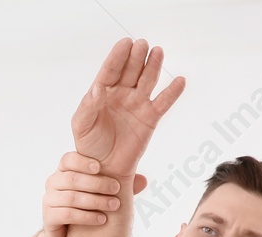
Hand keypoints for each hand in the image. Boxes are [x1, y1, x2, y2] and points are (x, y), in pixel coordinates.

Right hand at [40, 152, 150, 236]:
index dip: (83, 162)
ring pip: (72, 198)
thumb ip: (121, 185)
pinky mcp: (48, 217)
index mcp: (64, 171)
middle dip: (98, 184)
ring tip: (114, 206)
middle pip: (73, 179)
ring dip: (96, 202)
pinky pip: (67, 214)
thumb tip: (144, 181)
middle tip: (117, 189)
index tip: (100, 167)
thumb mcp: (103, 194)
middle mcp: (53, 182)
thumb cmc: (86, 209)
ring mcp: (49, 200)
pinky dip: (87, 217)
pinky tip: (102, 219)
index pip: (68, 159)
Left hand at [69, 38, 184, 175]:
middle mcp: (122, 94)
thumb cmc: (89, 146)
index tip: (125, 43)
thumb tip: (97, 88)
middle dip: (136, 57)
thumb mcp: (81, 125)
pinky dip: (172, 92)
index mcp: (103, 93)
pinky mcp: (150, 117)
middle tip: (142, 44)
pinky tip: (179, 81)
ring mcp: (137, 104)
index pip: (111, 70)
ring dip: (153, 66)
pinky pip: (163, 102)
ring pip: (147, 80)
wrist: (105, 169)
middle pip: (131, 70)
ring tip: (157, 52)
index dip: (118, 56)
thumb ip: (88, 106)